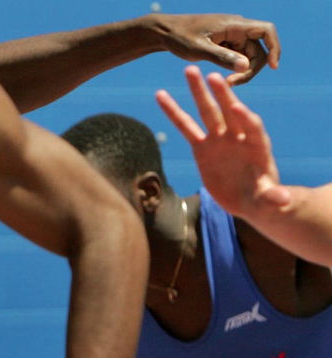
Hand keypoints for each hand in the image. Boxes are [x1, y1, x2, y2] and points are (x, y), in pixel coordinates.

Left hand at [152, 13, 279, 84]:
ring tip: (227, 84)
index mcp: (234, 25)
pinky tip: (224, 81)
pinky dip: (235, 69)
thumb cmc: (179, 37)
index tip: (273, 67)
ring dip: (243, 71)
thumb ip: (221, 57)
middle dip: (252, 68)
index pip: (266, 31)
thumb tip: (246, 66)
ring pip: (249, 56)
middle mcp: (237, 29)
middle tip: (233, 84)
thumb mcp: (198, 49)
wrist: (164, 32)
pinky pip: (239, 58)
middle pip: (259, 49)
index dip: (274, 47)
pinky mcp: (226, 45)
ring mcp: (232, 37)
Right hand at [157, 65, 291, 220]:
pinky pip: (186, 127)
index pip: (253, 128)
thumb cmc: (263, 199)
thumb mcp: (269, 201)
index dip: (246, 119)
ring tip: (190, 70)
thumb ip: (274, 198)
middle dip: (223, 94)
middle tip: (213, 76)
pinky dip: (174, 112)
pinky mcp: (202, 147)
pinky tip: (161, 96)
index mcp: (257, 147)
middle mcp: (238, 138)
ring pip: (208, 113)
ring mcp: (219, 140)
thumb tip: (283, 201)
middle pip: (230, 112)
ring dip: (199, 92)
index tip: (238, 108)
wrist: (249, 200)